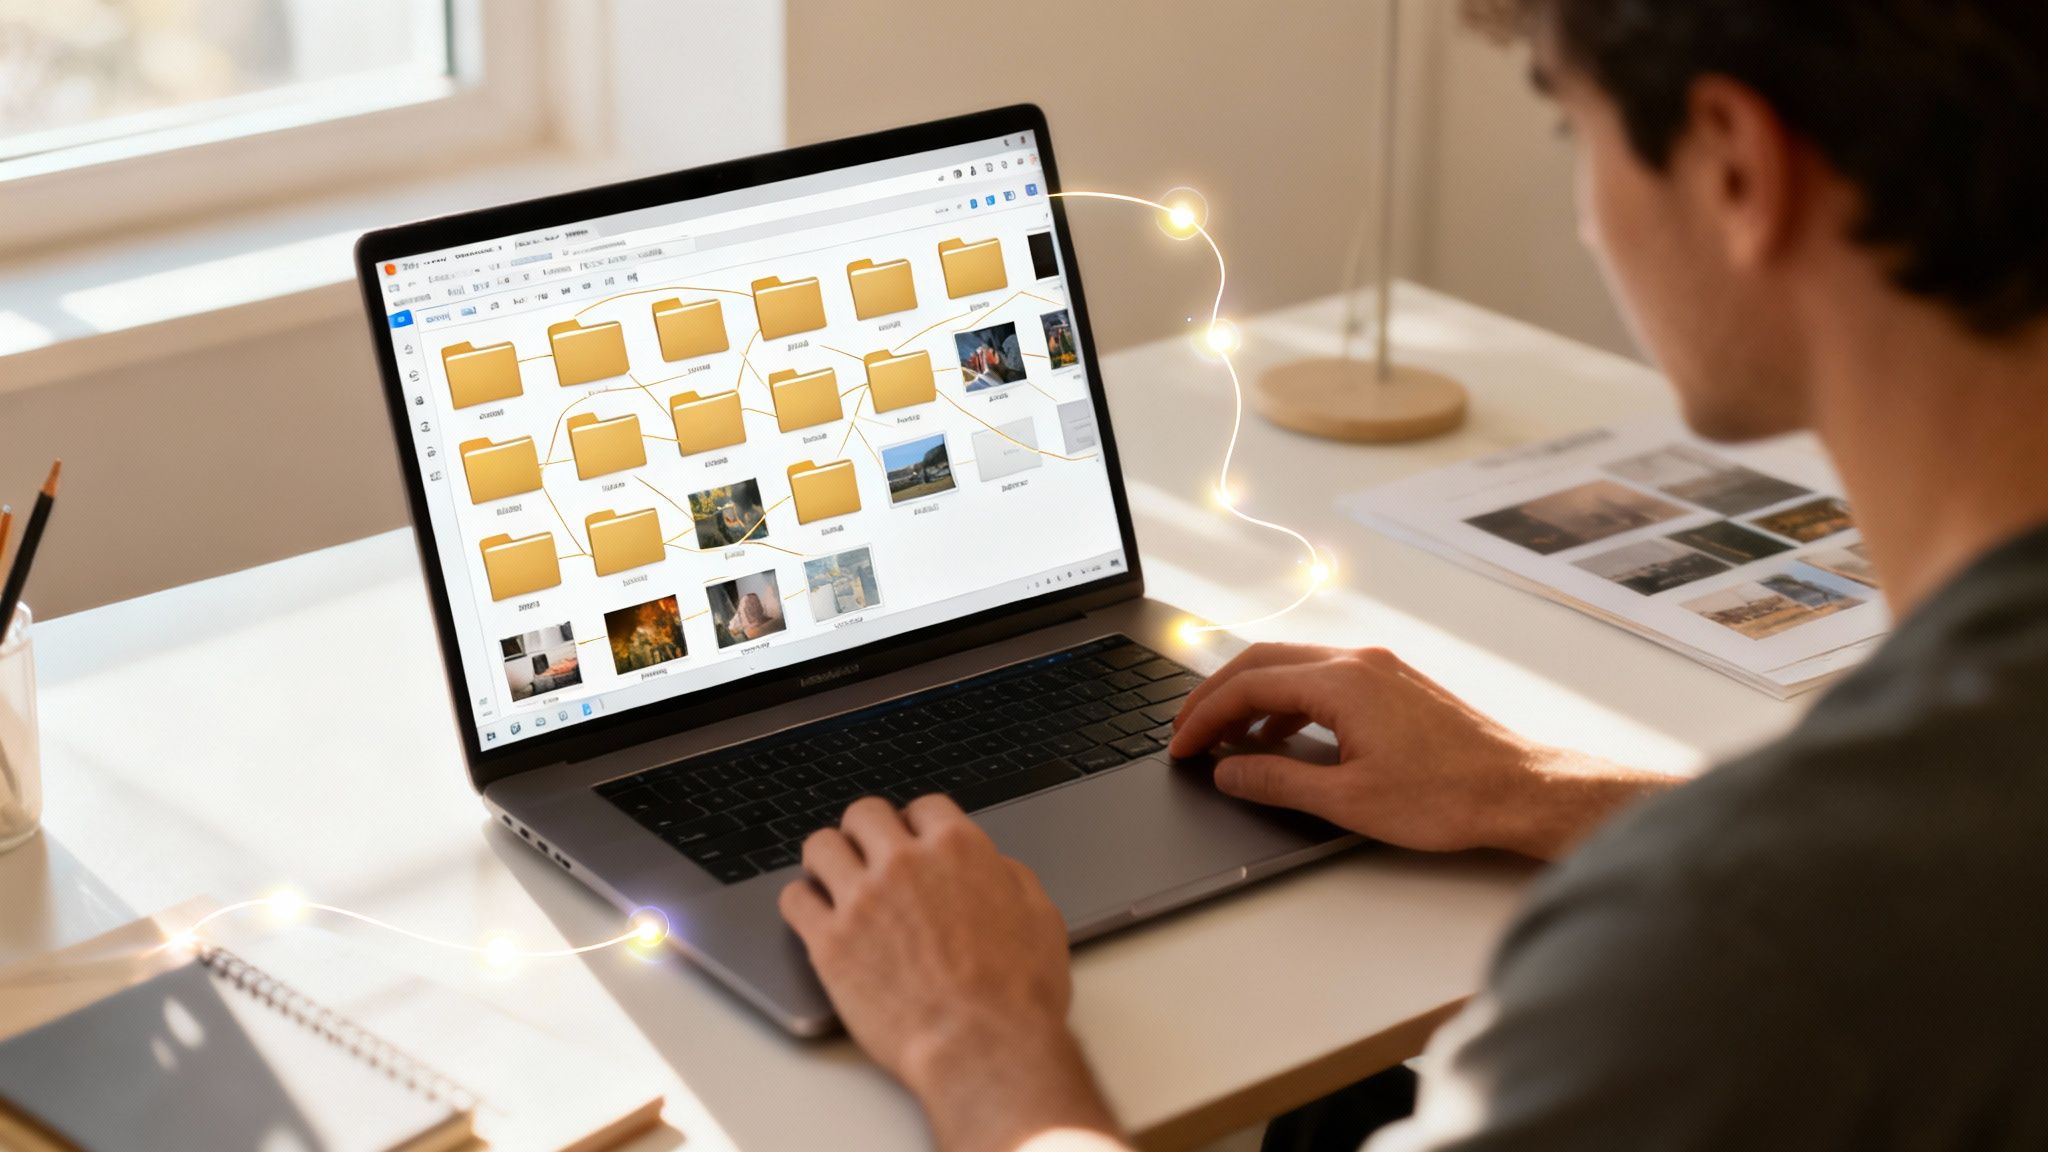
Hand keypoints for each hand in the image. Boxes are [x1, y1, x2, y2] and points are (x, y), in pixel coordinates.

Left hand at [780, 796, 1120, 1151]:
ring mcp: (862, 899)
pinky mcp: (830, 942)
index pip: (923, 807)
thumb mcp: (1040, 918)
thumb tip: (994, 867)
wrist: (983, 1046)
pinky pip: (794, 899)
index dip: (917, 824)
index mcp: (958, 849)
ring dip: (827, 859)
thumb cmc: (1018, 993)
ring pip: (820, 846)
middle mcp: (904, 863)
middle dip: (867, 832)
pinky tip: (813, 916)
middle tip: (868, 856)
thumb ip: (1010, 878)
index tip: (912, 840)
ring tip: (832, 879)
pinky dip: (801, 903)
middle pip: (864, 814)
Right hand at [1169, 644, 1664, 859]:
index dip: (1204, 717)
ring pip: (1293, 664)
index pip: (1248, 685)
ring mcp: (1380, 667)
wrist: (1519, 790)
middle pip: (1263, 661)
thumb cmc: (1448, 797)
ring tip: (1227, 738)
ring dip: (1251, 696)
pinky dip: (1287, 700)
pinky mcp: (1395, 683)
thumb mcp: (1347, 800)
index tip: (1180, 747)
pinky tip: (1281, 735)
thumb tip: (1230, 771)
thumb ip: (1278, 781)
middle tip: (1187, 733)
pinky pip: (1323, 676)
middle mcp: (1359, 661)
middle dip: (1216, 696)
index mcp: (1342, 682)